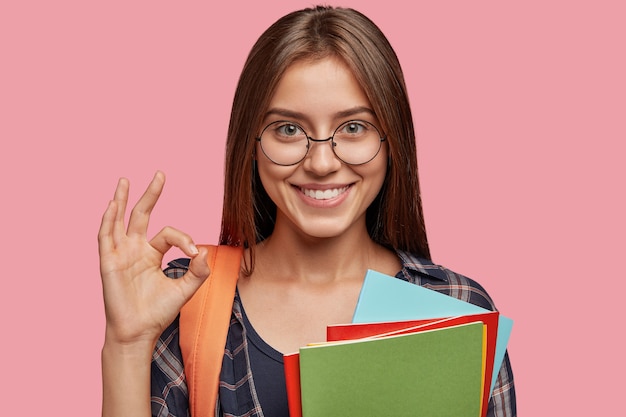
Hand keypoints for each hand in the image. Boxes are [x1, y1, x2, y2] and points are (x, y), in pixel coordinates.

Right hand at [98, 171, 210, 346]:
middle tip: (160, 174)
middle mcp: (136, 249)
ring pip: (119, 220)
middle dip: (151, 194)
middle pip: (142, 215)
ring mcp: (121, 254)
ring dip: (121, 200)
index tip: (194, 251)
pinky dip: (108, 220)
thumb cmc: (158, 313)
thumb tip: (204, 251)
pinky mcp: (109, 262)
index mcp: (153, 254)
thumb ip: (198, 271)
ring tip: (124, 179)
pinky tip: (112, 204)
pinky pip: (106, 237)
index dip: (184, 238)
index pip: (168, 233)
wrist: (139, 333)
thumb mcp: (184, 290)